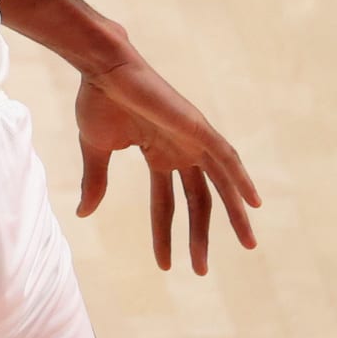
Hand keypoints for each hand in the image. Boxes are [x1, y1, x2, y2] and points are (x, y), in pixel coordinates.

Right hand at [74, 57, 260, 274]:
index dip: (166, 233)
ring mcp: (192, 139)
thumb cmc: (98, 101)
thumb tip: (83, 213)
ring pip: (221, 183)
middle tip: (200, 270)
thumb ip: (95, 181)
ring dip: (235, 215)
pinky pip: (227, 157)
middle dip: (201, 235)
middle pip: (199, 200)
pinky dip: (242, 179)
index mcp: (157, 154)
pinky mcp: (198, 127)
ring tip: (248, 244)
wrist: (102, 68)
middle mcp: (180, 150)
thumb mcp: (96, 150)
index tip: (165, 265)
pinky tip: (253, 203)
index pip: (166, 202)